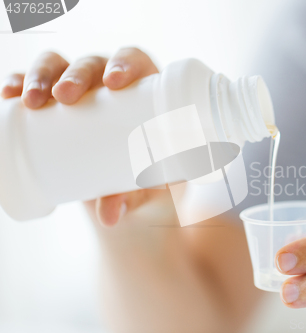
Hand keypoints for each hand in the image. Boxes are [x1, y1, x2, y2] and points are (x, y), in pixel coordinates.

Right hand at [0, 48, 162, 226]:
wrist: (121, 182)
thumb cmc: (140, 173)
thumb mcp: (138, 183)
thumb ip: (127, 196)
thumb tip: (110, 217)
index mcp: (139, 89)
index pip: (132, 60)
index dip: (123, 63)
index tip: (114, 83)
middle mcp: (106, 83)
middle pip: (90, 63)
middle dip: (75, 74)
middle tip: (66, 96)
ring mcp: (77, 90)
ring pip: (56, 67)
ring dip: (40, 76)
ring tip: (31, 101)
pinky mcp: (52, 104)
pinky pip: (30, 83)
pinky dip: (17, 83)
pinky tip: (8, 94)